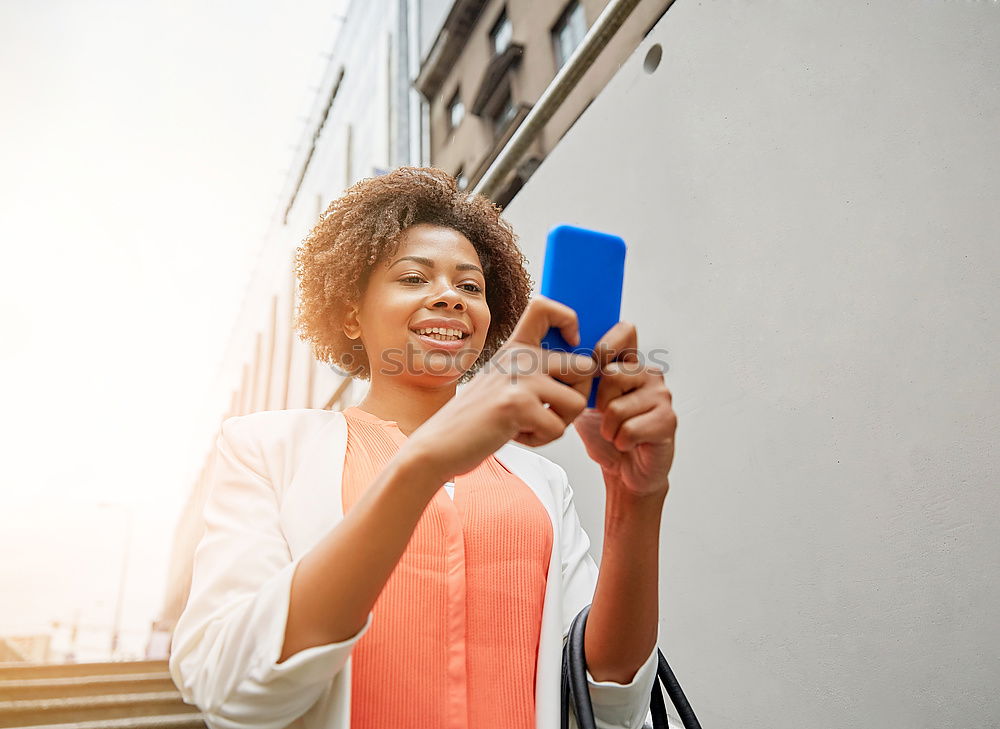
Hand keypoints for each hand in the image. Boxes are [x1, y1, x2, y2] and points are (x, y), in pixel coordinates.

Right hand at [405, 296, 598, 481]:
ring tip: (528, 424)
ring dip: (559, 423)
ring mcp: (519, 378)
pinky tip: (516, 433)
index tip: (569, 344)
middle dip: (576, 397)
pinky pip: (558, 428)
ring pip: (577, 402)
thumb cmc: (477, 418)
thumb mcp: (503, 381)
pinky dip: (541, 439)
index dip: (568, 319)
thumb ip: (534, 370)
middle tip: (549, 411)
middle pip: (584, 366)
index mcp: (515, 347)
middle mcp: (519, 356)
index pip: (545, 307)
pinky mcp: (517, 404)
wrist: (441, 443)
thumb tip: (587, 369)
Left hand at [573, 321, 676, 497]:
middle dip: (599, 402)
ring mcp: (662, 396)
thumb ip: (581, 379)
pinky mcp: (668, 420)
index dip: (606, 344)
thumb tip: (564, 357)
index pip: (625, 331)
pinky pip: (629, 429)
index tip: (593, 366)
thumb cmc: (606, 434)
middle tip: (606, 415)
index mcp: (630, 364)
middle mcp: (649, 375)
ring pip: (616, 407)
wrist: (625, 472)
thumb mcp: (585, 401)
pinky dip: (620, 442)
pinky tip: (627, 444)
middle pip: (611, 374)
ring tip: (616, 432)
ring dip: (608, 428)